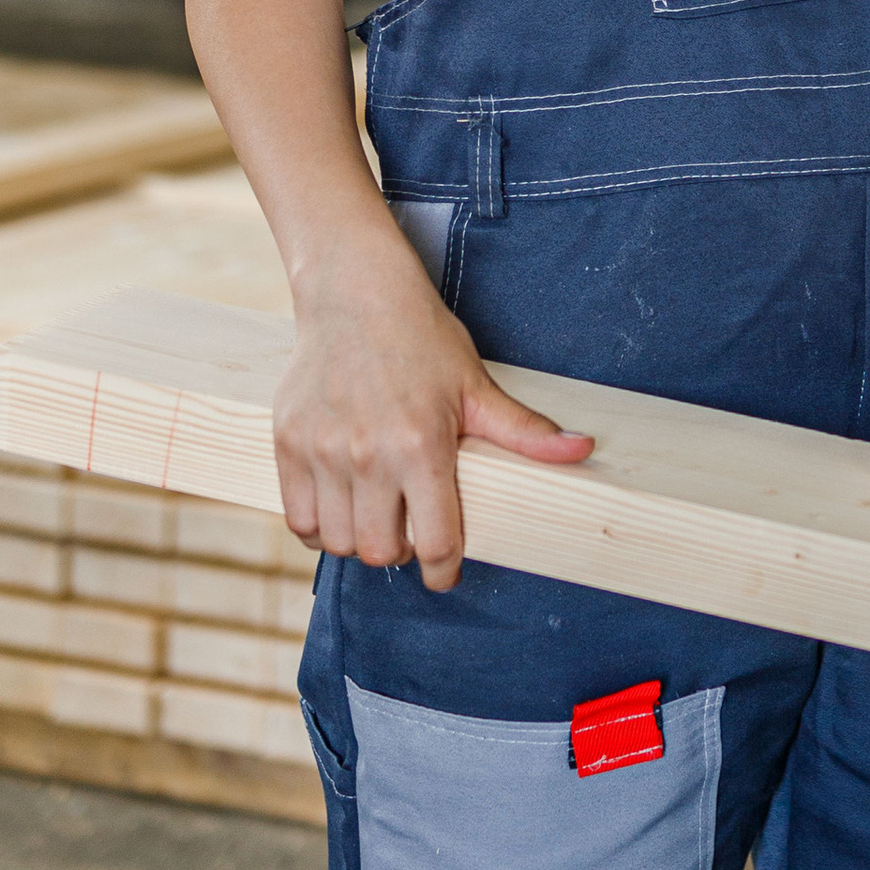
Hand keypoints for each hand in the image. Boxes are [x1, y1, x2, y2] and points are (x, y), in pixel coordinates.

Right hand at [273, 236, 592, 590]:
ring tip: (376, 520)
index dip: (445, 571)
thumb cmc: (422, 340)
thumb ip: (523, 431)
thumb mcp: (476, 385)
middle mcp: (369, 455)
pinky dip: (318, 527)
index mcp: (422, 446)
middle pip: (381, 551)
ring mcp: (322, 451)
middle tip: (411, 535)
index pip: (436, 541)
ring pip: (337, 542)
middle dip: (402, 554)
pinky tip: (340, 510)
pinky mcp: (287, 444)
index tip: (446, 574)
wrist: (355, 294)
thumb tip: (582, 449)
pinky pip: (298, 518)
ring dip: (359, 542)